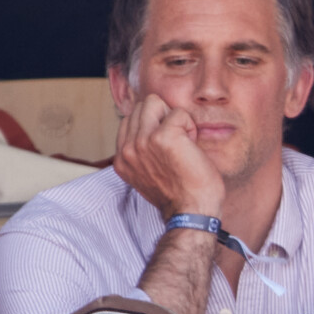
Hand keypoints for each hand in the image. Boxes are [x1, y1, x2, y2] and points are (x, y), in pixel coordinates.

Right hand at [113, 93, 224, 218]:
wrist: (191, 212)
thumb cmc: (179, 194)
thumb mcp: (148, 174)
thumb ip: (141, 151)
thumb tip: (148, 126)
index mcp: (122, 159)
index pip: (129, 119)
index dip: (152, 126)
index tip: (165, 149)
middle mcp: (127, 149)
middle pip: (141, 106)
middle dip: (161, 118)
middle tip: (176, 143)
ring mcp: (142, 141)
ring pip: (154, 101)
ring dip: (173, 119)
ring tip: (182, 142)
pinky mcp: (163, 137)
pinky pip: (179, 113)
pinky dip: (190, 126)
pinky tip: (191, 148)